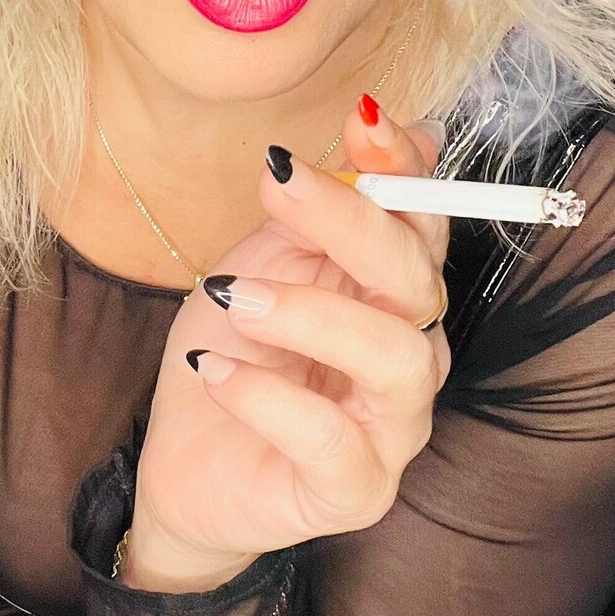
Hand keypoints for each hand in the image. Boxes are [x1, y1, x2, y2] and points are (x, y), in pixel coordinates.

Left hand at [123, 104, 450, 590]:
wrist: (188, 462)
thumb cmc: (237, 356)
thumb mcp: (263, 264)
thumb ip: (314, 211)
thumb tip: (378, 123)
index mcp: (396, 298)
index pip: (426, 226)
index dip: (404, 172)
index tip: (358, 124)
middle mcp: (412, 357)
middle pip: (417, 283)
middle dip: (352, 223)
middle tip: (277, 187)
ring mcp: (392, 430)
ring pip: (396, 360)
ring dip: (312, 315)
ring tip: (234, 299)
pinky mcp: (354, 492)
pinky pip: (331, 441)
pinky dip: (268, 397)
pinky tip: (216, 369)